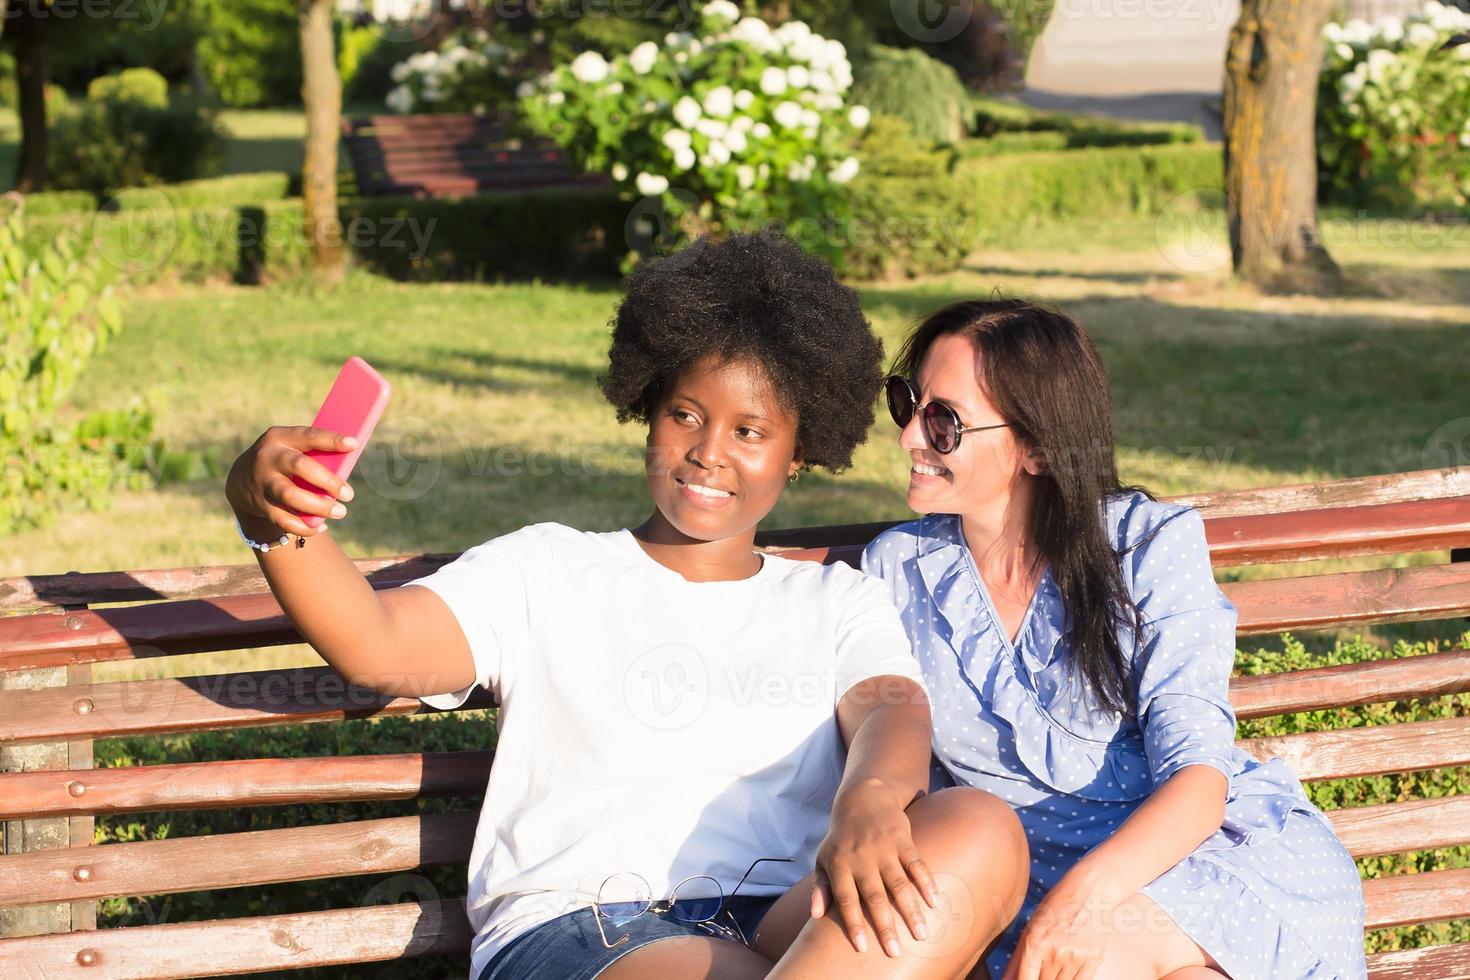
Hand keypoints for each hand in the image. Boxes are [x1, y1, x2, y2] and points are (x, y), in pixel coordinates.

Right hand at [226, 425, 358, 537]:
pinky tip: (321, 526)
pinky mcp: (260, 504)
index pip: (308, 435)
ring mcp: (263, 481)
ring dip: (318, 506)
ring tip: (340, 512)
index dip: (330, 440)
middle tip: (349, 494)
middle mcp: (269, 457)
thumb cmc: (284, 460)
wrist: (242, 478)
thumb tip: (346, 468)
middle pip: (300, 466)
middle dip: (327, 481)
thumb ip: (314, 454)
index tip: (353, 444)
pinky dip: (304, 527)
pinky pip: (283, 520)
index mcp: (280, 437)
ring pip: (290, 495)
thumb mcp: (292, 447)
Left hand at [811, 778, 938, 957]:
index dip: (853, 923)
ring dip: (911, 910)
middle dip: (885, 925)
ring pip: (899, 884)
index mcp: (840, 865)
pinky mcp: (903, 839)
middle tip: (894, 952)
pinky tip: (935, 902)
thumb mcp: (823, 859)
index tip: (862, 948)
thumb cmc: (841, 838)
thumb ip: (821, 888)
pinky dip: (927, 882)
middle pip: (874, 896)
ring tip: (921, 935)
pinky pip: (916, 863)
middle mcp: (862, 858)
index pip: (846, 899)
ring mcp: (884, 848)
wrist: (862, 798)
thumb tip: (816, 916)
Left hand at [1001, 878, 1119, 979]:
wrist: (1093, 891)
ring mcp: (1076, 957)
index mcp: (1035, 942)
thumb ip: (1017, 957)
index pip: (1025, 979)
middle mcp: (1055, 952)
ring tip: (1057, 959)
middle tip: (1044, 962)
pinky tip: (1069, 967)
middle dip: (1040, 977)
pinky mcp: (1094, 959)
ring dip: (1055, 978)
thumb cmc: (1058, 905)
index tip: (1024, 979)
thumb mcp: (1032, 925)